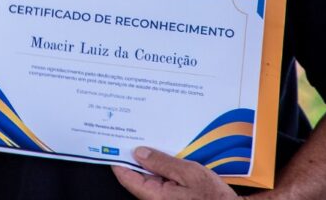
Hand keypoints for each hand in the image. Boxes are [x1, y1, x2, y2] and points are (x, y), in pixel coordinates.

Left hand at [112, 147, 238, 199]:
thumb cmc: (213, 198)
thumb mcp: (189, 173)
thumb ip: (163, 162)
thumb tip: (139, 153)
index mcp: (154, 195)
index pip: (125, 176)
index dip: (117, 158)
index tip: (112, 142)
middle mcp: (155, 198)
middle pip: (137, 174)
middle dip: (135, 155)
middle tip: (133, 132)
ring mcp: (164, 198)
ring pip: (150, 176)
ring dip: (152, 160)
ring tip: (152, 138)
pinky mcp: (174, 197)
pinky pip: (163, 180)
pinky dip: (163, 167)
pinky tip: (169, 154)